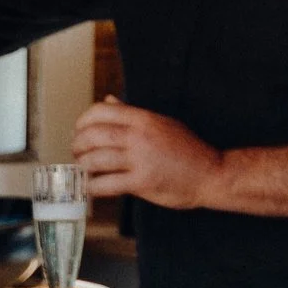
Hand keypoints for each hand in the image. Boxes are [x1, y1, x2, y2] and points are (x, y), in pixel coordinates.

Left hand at [71, 98, 222, 209]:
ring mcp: (139, 160)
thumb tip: (109, 100)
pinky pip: (106, 184)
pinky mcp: (141, 182)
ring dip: (82, 166)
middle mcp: (139, 136)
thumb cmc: (188, 150)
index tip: (80, 131)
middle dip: (77, 145)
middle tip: (77, 152)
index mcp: (143, 118)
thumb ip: (133, 113)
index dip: (83, 121)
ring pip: (94, 160)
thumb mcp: (162, 123)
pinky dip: (92, 187)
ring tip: (83, 170)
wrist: (210, 174)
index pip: (100, 111)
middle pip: (92, 135)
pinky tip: (91, 187)